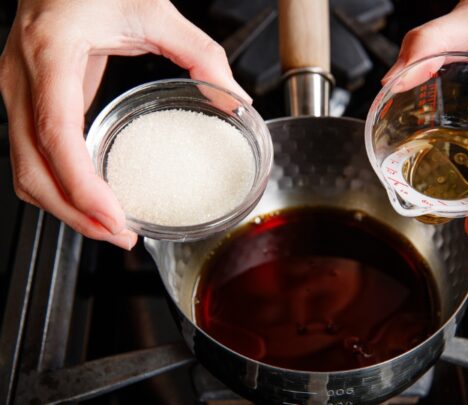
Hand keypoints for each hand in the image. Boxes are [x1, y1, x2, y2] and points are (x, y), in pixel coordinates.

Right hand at [0, 0, 249, 248]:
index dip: (81, 183)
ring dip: (63, 207)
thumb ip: (201, 54)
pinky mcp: (24, 99)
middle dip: (73, 213)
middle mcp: (22, 77)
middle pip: (31, 167)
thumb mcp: (155, 11)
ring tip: (111, 226)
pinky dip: (57, 186)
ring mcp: (15, 90)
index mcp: (51, 54)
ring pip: (23, 168)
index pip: (56, 133)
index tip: (113, 215)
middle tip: (121, 235)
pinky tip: (92, 198)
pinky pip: (30, 155)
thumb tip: (236, 98)